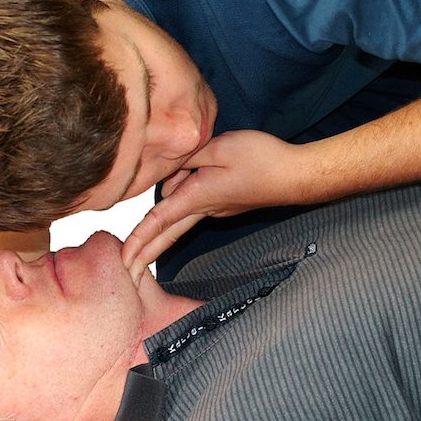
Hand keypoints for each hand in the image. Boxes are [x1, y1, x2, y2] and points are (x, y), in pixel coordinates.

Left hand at [122, 130, 302, 281]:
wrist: (297, 175)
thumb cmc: (262, 160)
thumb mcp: (219, 148)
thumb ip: (187, 157)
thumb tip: (170, 169)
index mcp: (198, 198)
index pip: (159, 222)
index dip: (138, 241)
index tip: (124, 262)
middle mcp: (204, 209)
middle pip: (166, 233)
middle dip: (144, 253)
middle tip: (125, 272)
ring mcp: (216, 208)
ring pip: (180, 210)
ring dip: (169, 201)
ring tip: (182, 171)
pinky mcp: (224, 202)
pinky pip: (195, 199)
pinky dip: (184, 192)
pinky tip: (188, 172)